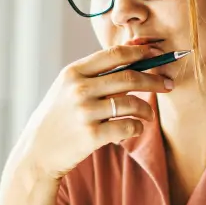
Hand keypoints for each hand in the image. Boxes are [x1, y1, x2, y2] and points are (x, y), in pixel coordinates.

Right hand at [14, 44, 172, 179]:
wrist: (37, 152)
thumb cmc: (58, 117)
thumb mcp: (67, 88)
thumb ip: (93, 74)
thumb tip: (132, 56)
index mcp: (73, 72)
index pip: (114, 54)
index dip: (140, 52)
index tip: (156, 54)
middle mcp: (78, 89)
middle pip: (129, 77)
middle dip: (154, 80)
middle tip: (168, 84)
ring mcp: (85, 112)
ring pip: (132, 103)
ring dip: (147, 109)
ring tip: (149, 114)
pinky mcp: (91, 135)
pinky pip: (128, 127)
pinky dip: (137, 128)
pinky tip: (135, 128)